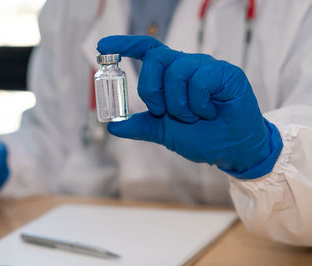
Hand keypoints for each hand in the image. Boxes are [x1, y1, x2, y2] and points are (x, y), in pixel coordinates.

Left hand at [98, 35, 281, 178]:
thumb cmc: (201, 136)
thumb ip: (140, 126)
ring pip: (177, 72)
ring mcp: (206, 67)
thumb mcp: (164, 132)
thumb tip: (113, 126)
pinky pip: (200, 81)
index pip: (147, 49)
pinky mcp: (226, 73)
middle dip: (151, 89)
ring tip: (193, 117)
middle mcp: (186, 66)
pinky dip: (198, 104)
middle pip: (156, 58)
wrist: (231, 150)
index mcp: (170, 75)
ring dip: (178, 105)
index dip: (125, 45)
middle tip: (161, 110)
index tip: (103, 46)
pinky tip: (210, 113)